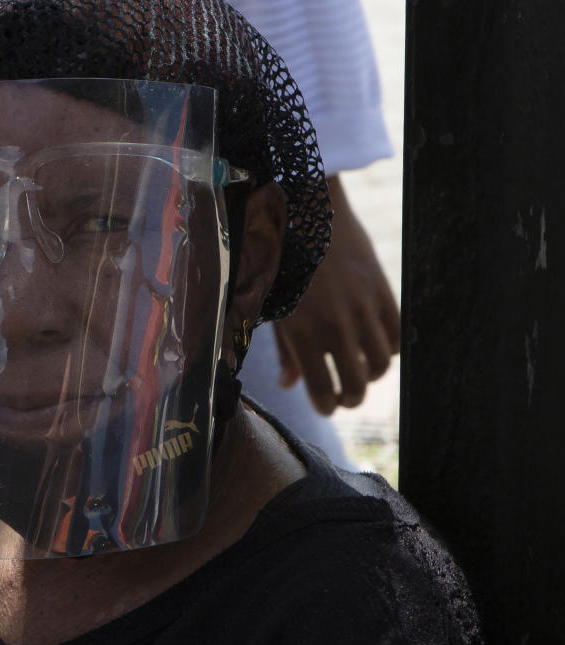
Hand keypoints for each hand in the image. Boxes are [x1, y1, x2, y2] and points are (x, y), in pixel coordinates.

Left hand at [272, 175, 399, 414]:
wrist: (307, 212)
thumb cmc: (280, 262)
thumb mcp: (272, 306)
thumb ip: (283, 349)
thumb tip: (289, 385)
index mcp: (301, 331)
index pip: (321, 388)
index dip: (326, 406)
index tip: (326, 408)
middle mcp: (334, 324)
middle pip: (355, 384)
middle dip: (351, 399)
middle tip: (346, 397)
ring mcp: (362, 308)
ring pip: (381, 364)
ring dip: (371, 375)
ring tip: (360, 372)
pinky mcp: (382, 291)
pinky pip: (397, 335)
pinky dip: (391, 348)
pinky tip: (376, 345)